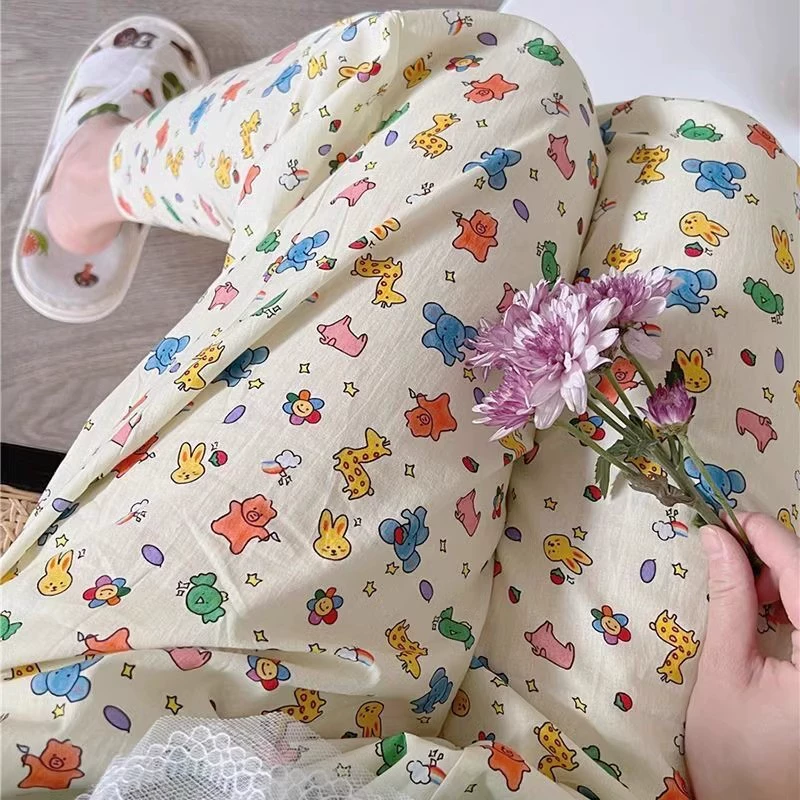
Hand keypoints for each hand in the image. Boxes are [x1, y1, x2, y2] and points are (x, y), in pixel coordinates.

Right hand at [686, 513, 798, 799]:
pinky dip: (794, 605)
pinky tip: (766, 612)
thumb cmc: (737, 753)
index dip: (767, 536)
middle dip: (775, 558)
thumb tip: (715, 538)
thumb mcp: (725, 672)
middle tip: (726, 557)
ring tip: (742, 591)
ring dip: (785, 581)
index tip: (727, 517)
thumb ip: (727, 599)